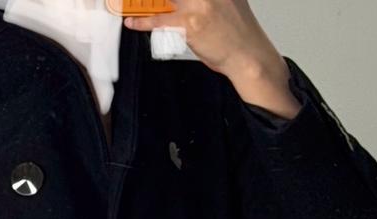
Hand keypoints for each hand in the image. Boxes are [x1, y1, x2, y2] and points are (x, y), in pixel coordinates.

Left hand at [124, 0, 296, 113]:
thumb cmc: (236, 32)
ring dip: (142, 3)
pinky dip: (143, 20)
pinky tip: (133, 21)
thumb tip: (177, 1)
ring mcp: (199, 3)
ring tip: (127, 4)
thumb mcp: (224, 1)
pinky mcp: (191, 23)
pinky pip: (160, 19)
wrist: (249, 56)